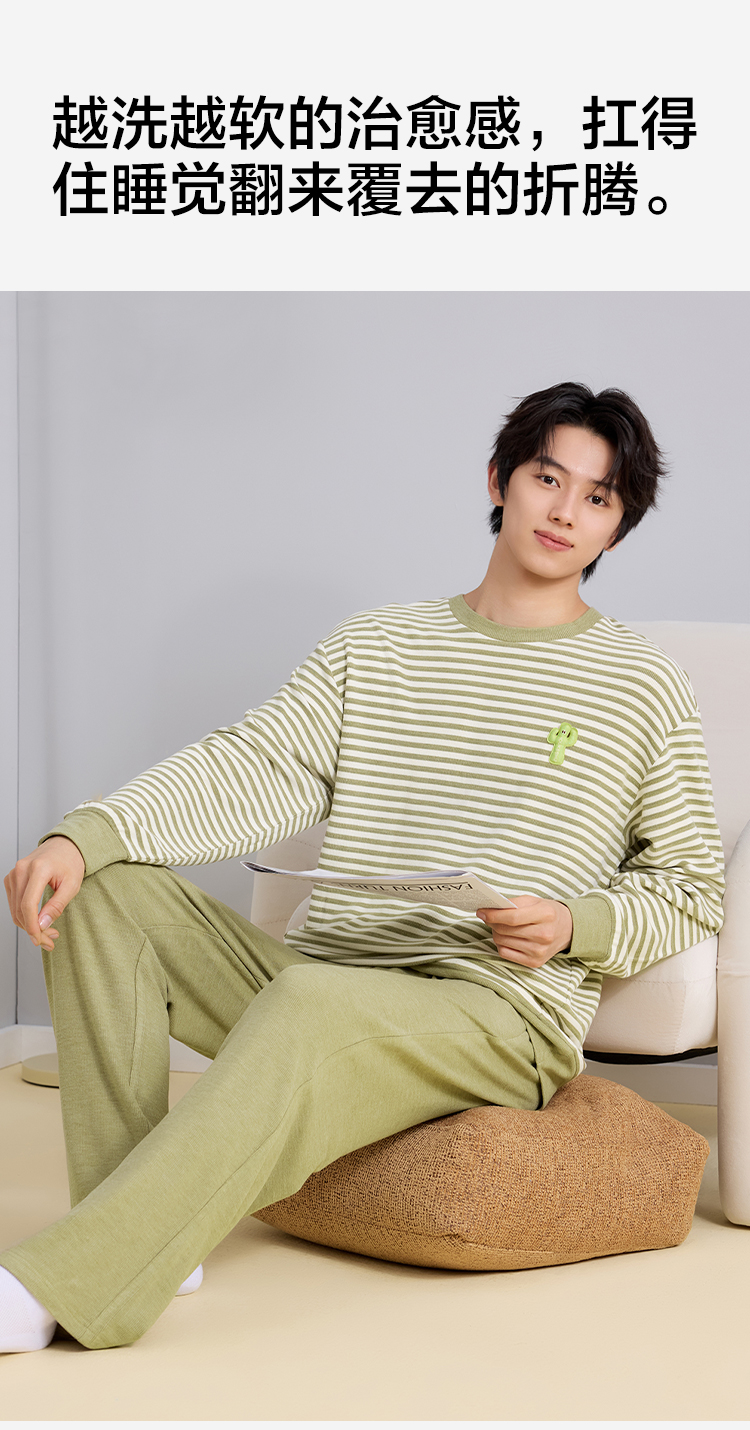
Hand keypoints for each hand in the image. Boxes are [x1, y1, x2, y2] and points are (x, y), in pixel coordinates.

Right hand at [4, 837, 84, 952]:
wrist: (64, 846)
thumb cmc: (70, 863)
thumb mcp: (71, 885)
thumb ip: (57, 906)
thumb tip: (42, 925)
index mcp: (38, 869)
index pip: (28, 904)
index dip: (32, 926)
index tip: (41, 940)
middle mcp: (21, 870)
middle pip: (20, 909)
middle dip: (33, 930)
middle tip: (50, 941)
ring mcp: (13, 873)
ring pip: (15, 909)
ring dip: (28, 925)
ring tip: (48, 933)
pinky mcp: (11, 878)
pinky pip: (14, 903)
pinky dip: (24, 916)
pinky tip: (38, 921)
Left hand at [477, 895, 572, 968]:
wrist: (568, 930)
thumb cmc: (547, 913)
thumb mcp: (534, 901)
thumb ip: (513, 903)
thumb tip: (489, 909)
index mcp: (545, 915)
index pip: (512, 917)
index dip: (493, 915)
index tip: (481, 911)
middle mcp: (544, 935)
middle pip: (505, 930)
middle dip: (492, 923)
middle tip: (489, 917)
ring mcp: (539, 951)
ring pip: (503, 942)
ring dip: (496, 933)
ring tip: (500, 927)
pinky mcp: (534, 962)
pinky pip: (505, 954)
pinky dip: (501, 944)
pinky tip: (507, 938)